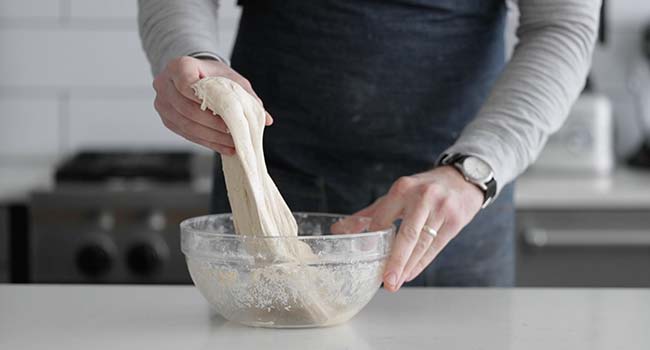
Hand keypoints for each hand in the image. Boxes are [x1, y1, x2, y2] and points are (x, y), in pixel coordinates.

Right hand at [152, 56, 272, 154]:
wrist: (195, 75)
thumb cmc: (214, 75)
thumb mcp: (232, 79)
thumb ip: (247, 97)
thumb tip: (267, 119)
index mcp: (178, 66)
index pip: (187, 84)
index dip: (205, 101)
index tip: (225, 113)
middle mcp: (164, 83)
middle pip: (187, 109)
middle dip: (212, 124)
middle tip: (232, 133)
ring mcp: (162, 103)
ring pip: (185, 124)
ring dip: (210, 137)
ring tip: (231, 143)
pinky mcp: (166, 118)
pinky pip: (185, 133)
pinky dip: (206, 141)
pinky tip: (223, 147)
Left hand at [354, 166, 482, 291]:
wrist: (461, 179)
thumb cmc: (424, 188)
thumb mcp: (398, 194)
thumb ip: (372, 213)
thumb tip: (340, 229)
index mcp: (403, 189)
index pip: (384, 219)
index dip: (374, 241)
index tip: (365, 259)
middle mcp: (423, 197)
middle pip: (407, 234)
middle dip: (395, 260)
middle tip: (386, 282)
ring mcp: (441, 209)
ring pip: (422, 243)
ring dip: (408, 266)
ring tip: (396, 282)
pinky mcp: (455, 220)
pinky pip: (436, 247)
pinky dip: (422, 262)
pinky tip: (410, 273)